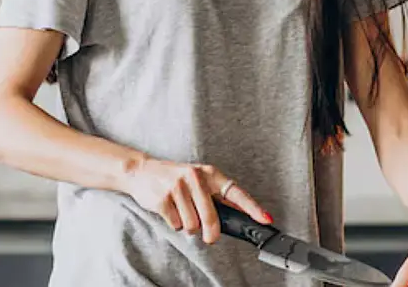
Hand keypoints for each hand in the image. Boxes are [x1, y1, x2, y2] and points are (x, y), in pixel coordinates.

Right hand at [122, 158, 271, 243]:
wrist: (142, 171)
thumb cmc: (175, 177)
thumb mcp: (198, 179)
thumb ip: (217, 196)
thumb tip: (240, 215)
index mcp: (209, 173)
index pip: (236, 193)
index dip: (252, 208)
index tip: (265, 219)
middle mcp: (195, 177)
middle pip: (211, 218)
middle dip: (211, 233)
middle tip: (209, 237)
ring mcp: (178, 187)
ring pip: (192, 225)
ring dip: (188, 226)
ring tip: (181, 211)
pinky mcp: (163, 198)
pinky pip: (176, 224)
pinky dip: (174, 223)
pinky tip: (170, 210)